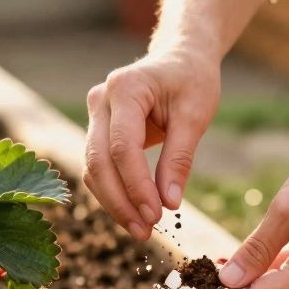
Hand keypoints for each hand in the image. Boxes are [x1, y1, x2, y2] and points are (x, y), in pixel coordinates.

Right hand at [83, 51, 219, 239]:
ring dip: (114, 202)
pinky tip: (134, 213)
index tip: (157, 215)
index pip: (122, 147)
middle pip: (99, 160)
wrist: (181, 57)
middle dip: (120, 201)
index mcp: (125, 88)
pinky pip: (99, 166)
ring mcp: (95, 114)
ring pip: (93, 168)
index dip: (136, 186)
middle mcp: (101, 99)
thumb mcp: (196, 115)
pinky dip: (113, 192)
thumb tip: (169, 203)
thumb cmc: (192, 81)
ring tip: (141, 229)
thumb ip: (179, 158)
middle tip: (145, 231)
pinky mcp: (98, 129)